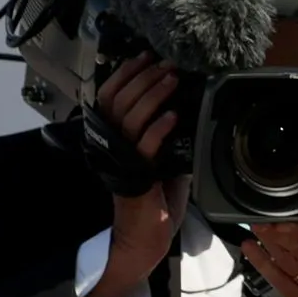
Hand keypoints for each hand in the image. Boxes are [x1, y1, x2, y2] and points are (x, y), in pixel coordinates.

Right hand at [83, 55, 188, 296]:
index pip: (110, 98)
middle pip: (119, 101)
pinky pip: (144, 146)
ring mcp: (121, 161)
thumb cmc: (156, 205)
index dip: (125, 75)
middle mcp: (112, 147)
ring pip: (130, 118)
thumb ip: (167, 140)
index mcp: (114, 140)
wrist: (147, 239)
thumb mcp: (164, 163)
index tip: (145, 57)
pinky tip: (173, 115)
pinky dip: (158, 128)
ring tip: (171, 79)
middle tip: (165, 64)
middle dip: (143, 77)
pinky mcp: (135, 176)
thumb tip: (187, 115)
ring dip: (152, 95)